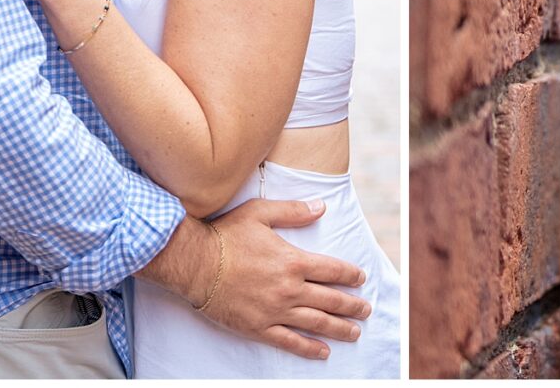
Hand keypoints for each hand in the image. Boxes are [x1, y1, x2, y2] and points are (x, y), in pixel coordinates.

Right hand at [196, 198, 372, 359]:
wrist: (194, 264)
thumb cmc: (225, 236)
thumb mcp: (260, 212)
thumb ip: (293, 211)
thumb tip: (321, 207)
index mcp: (293, 261)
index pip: (333, 270)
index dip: (350, 275)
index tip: (360, 280)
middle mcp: (289, 288)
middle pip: (331, 299)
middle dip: (352, 306)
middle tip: (365, 310)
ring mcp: (275, 310)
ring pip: (316, 322)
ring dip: (339, 328)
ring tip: (354, 333)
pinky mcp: (258, 327)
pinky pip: (289, 341)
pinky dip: (308, 347)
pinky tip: (322, 351)